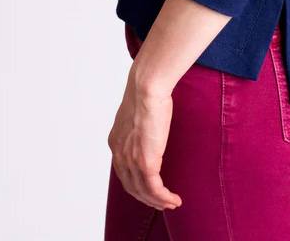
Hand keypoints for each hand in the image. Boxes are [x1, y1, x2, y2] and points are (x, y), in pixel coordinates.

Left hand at [107, 74, 182, 211]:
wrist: (147, 86)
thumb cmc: (147, 91)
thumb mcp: (138, 111)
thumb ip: (140, 124)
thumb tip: (150, 122)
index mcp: (116, 141)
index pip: (124, 171)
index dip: (136, 183)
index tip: (149, 188)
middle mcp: (119, 153)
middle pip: (131, 186)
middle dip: (146, 198)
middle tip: (161, 202)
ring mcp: (131, 159)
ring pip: (143, 191)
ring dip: (158, 201)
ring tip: (171, 203)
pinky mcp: (145, 162)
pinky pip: (154, 189)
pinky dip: (163, 198)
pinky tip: (173, 199)